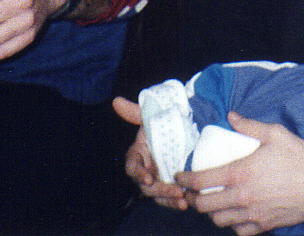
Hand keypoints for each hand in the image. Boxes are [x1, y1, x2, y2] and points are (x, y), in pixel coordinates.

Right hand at [113, 96, 192, 210]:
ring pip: (158, 195)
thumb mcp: (150, 115)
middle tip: (176, 191)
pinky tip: (187, 203)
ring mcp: (157, 179)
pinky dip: (176, 201)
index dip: (139, 173)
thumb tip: (116, 101)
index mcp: (137, 155)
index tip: (148, 178)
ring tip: (183, 201)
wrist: (183, 127)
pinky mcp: (169, 185)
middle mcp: (145, 170)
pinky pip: (169, 198)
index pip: (132, 167)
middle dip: (160, 190)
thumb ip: (135, 111)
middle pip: (147, 186)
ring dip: (169, 200)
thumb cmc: (162, 122)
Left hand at [178, 112, 303, 235]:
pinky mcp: (265, 226)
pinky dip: (232, 224)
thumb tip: (231, 116)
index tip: (180, 177)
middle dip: (193, 199)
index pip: (201, 181)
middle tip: (192, 192)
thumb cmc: (300, 157)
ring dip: (211, 212)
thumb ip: (249, 125)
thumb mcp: (274, 133)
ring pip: (219, 220)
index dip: (185, 180)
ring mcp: (253, 214)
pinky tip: (235, 214)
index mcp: (241, 173)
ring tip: (212, 202)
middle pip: (204, 205)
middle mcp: (242, 197)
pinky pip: (239, 231)